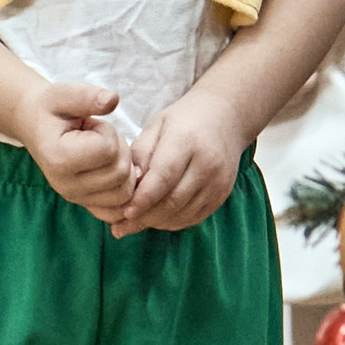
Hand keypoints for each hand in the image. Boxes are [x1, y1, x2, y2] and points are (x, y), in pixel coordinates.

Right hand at [9, 80, 134, 222]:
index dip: (109, 132)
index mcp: (58, 158)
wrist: (35, 126)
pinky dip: (123, 191)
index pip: (108, 151)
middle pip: (120, 174)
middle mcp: (65, 185)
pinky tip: (113, 170)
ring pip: (125, 193)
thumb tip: (113, 98)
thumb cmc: (51, 109)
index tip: (93, 124)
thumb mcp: (64, 94)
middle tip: (102, 137)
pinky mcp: (85, 205)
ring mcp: (75, 198)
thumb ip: (88, 96)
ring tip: (106, 153)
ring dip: (124, 169)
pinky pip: (118, 210)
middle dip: (120, 150)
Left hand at [115, 89, 248, 236]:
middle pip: (174, 200)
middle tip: (120, 226)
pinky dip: (173, 222)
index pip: (164, 177)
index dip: (143, 198)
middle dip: (145, 217)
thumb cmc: (182, 120)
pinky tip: (155, 220)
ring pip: (184, 213)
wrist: (224, 118)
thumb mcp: (156, 126)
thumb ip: (141, 153)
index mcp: (186, 142)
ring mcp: (218, 182)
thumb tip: (129, 184)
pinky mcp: (222, 194)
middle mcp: (207, 165)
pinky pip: (195, 217)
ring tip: (132, 226)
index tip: (124, 212)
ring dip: (156, 223)